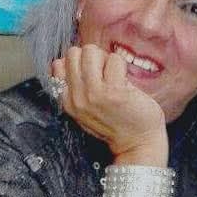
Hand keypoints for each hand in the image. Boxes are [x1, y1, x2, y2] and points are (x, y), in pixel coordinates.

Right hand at [51, 44, 167, 165]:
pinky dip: (122, 65)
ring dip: (107, 59)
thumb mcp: (88, 108)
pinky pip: (114, 59)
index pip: (58, 64)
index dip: (79, 62)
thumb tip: (77, 55)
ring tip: (116, 76)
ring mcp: (93, 94)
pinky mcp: (113, 91)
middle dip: (92, 57)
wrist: (138, 144)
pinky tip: (126, 82)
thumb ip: (78, 85)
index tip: (93, 74)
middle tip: (105, 72)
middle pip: (74, 53)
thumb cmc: (118, 122)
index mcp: (67, 101)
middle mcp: (76, 97)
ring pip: (91, 51)